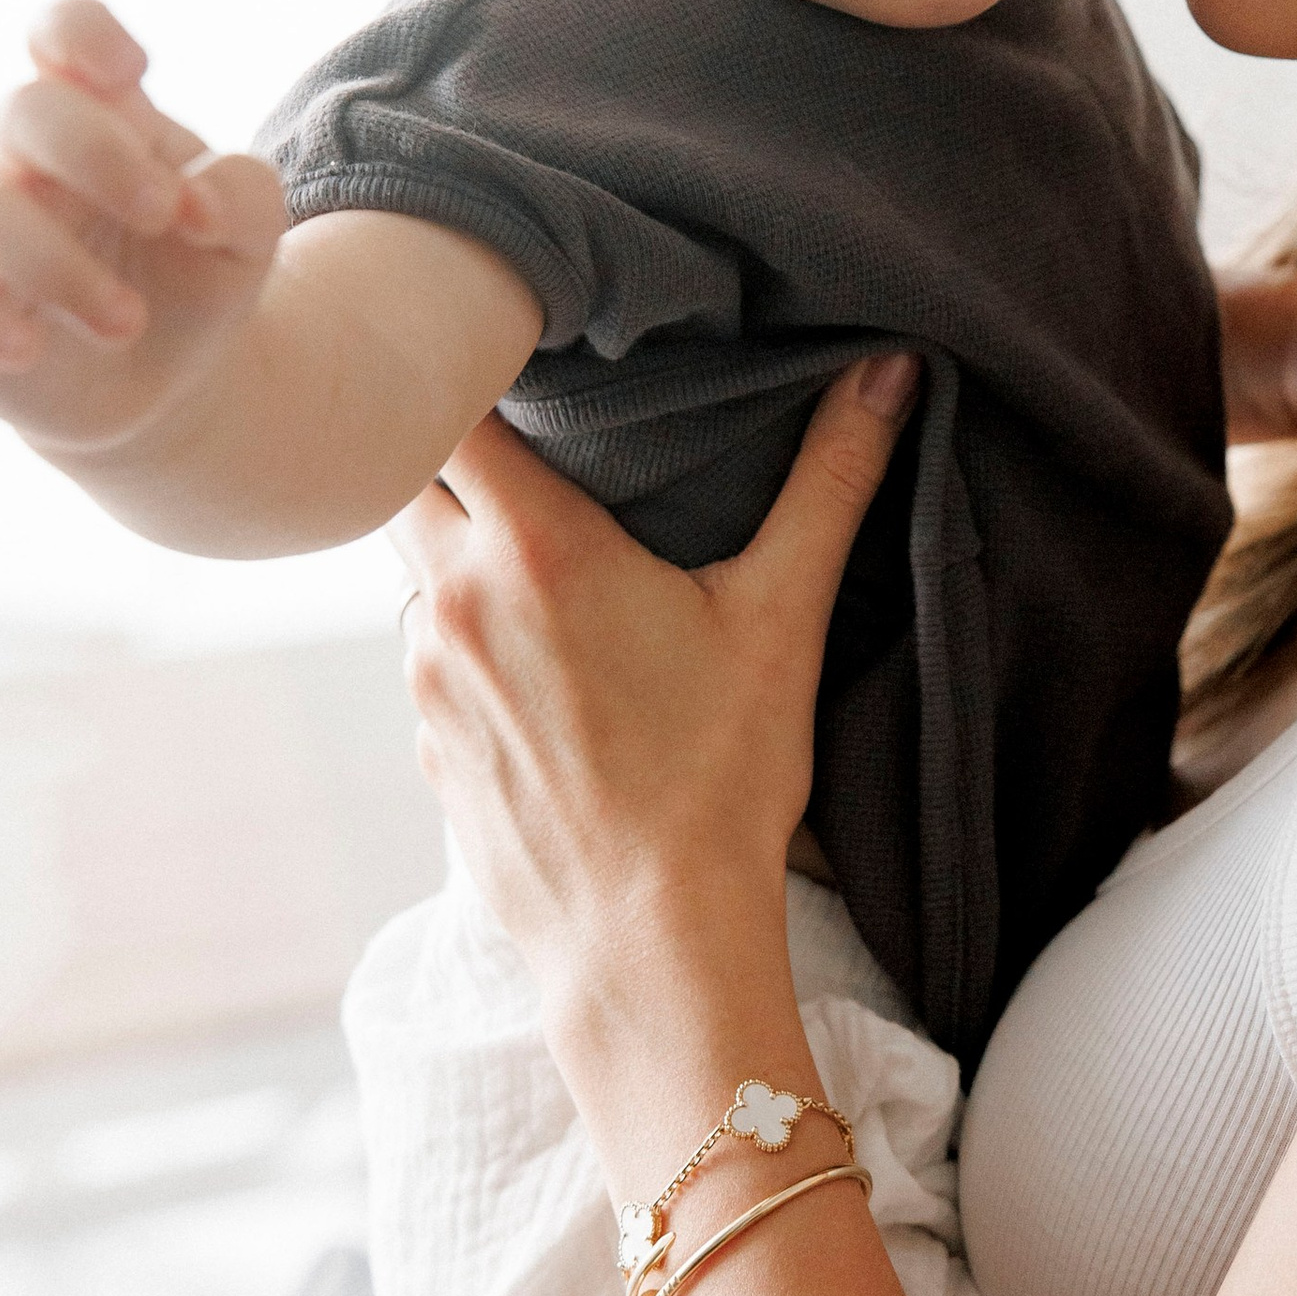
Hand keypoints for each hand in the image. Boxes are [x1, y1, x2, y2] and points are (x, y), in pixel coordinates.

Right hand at [0, 0, 286, 453]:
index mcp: (102, 115)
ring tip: (127, 322)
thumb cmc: (196, 272)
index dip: (83, 36)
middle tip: (163, 214)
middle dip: (97, 154)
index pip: (64, 33)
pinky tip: (27, 348)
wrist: (178, 377)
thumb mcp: (247, 232)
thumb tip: (198, 206)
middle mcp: (27, 159)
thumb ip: (245, 197)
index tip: (133, 72)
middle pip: (25, 111)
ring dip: (63, 269)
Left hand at [390, 350, 919, 1002]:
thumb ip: (831, 479)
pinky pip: (429, 658)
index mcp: (533, 546)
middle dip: (452, 453)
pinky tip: (547, 668)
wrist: (651, 943)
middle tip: (529, 445)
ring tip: (544, 562)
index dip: (464, 364)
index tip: (514, 351)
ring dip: (461, 552)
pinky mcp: (429, 747)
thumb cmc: (720, 781)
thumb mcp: (783, 617)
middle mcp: (453, 600)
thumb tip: (890, 370)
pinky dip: (469, 641)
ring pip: (413, 571)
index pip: (444, 403)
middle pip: (406, 478)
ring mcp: (427, 680)